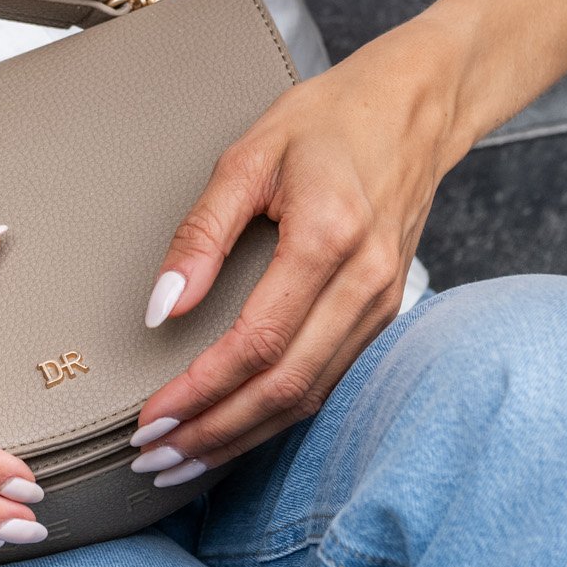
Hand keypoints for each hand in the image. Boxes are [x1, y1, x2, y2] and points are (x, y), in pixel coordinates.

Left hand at [128, 23, 459, 482]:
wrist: (413, 108)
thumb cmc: (329, 121)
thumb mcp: (248, 156)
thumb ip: (202, 233)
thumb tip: (163, 307)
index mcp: (328, 237)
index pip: (259, 342)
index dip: (201, 390)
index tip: (152, 418)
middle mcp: (364, 282)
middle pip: (285, 386)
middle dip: (216, 431)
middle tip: (156, 456)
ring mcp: (382, 303)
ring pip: (310, 395)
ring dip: (245, 435)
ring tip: (186, 457)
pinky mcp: (384, 311)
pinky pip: (329, 379)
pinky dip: (280, 413)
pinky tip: (239, 425)